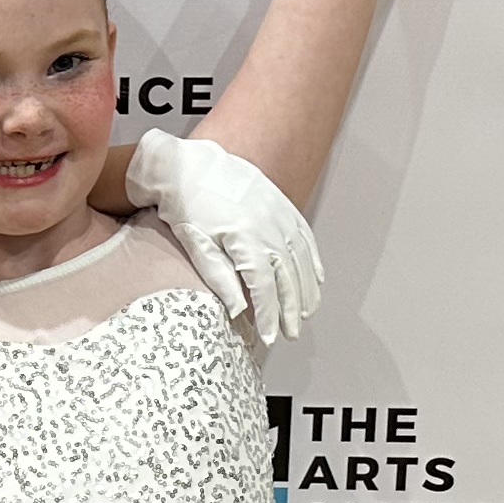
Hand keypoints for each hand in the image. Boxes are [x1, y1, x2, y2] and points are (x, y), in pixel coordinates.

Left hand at [127, 130, 323, 345]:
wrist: (191, 165)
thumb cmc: (187, 207)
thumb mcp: (196, 245)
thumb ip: (219, 278)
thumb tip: (239, 311)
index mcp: (245, 240)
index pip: (264, 288)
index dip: (270, 315)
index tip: (271, 337)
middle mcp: (269, 227)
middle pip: (288, 277)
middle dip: (292, 310)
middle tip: (291, 334)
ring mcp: (279, 215)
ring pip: (302, 260)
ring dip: (306, 290)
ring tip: (306, 314)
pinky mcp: (282, 206)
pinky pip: (305, 238)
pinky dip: (313, 261)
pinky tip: (316, 280)